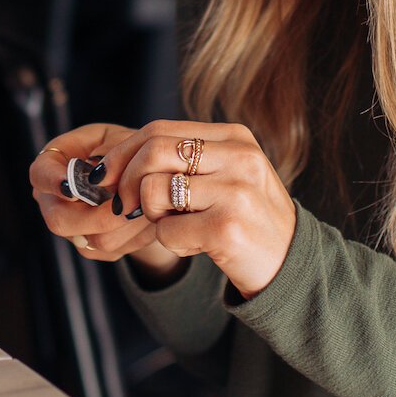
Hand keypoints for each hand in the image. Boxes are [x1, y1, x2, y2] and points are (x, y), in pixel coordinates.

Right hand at [29, 122, 179, 273]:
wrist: (142, 175)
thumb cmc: (125, 148)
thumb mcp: (120, 137)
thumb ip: (113, 151)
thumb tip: (102, 175)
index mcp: (53, 164)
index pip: (40, 174)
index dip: (53, 182)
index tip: (72, 186)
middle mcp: (54, 199)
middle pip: (60, 220)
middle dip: (98, 215)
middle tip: (130, 206)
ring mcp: (70, 227)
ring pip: (92, 239)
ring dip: (125, 225)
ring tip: (149, 207)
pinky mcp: (91, 247)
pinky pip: (111, 250)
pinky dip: (135, 235)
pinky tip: (148, 217)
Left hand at [106, 120, 296, 296]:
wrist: (292, 267)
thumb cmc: (247, 221)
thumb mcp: (225, 177)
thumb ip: (182, 162)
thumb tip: (112, 165)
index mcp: (235, 138)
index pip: (160, 130)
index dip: (123, 152)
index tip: (104, 176)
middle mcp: (240, 157)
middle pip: (152, 151)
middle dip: (125, 181)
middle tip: (124, 206)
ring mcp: (236, 192)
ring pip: (153, 190)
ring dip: (152, 216)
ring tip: (177, 227)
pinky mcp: (228, 228)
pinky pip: (167, 231)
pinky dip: (171, 243)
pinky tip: (197, 246)